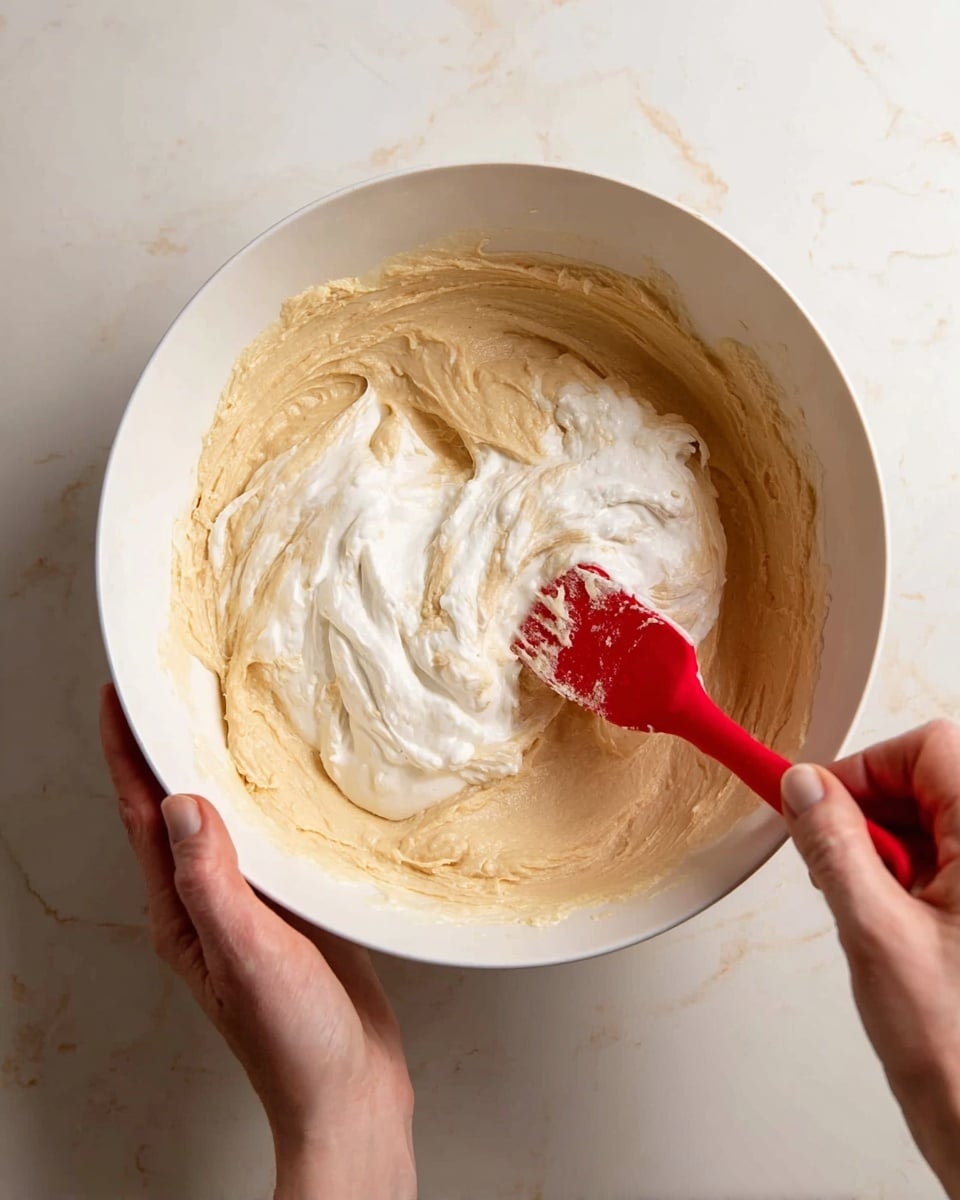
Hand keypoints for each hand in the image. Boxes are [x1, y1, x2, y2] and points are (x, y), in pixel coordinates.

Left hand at [99, 685, 415, 1199]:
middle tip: (171, 690)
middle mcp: (207, 903)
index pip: (141, 819)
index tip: (117, 698)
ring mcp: (249, 905)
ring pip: (225, 821)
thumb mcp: (246, 956)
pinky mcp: (292, 909)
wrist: (350, 1092)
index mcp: (180, 912)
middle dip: (165, 749)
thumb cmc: (293, 1041)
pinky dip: (268, 802)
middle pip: (174, 812)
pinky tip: (287, 782)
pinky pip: (269, 841)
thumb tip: (180, 805)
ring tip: (223, 717)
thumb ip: (212, 882)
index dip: (125, 754)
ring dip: (216, 768)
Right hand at [782, 721, 959, 1198]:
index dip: (868, 767)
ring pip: (936, 821)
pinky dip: (906, 875)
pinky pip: (946, 861)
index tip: (817, 800)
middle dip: (872, 809)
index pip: (930, 749)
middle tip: (835, 856)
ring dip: (887, 846)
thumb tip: (804, 790)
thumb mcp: (876, 934)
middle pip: (932, 780)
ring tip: (868, 903)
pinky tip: (889, 919)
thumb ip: (834, 847)